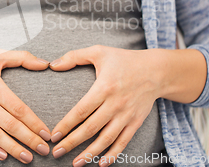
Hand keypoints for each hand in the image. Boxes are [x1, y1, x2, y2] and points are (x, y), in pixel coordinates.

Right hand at [0, 50, 51, 163]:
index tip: (47, 133)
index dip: (34, 123)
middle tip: (44, 150)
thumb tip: (44, 63)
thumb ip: (22, 58)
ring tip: (28, 157)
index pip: (18, 109)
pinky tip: (3, 156)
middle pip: (10, 125)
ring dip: (13, 149)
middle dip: (29, 139)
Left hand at [48, 45, 161, 166]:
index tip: (54, 135)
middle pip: (90, 128)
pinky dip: (112, 154)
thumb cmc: (124, 60)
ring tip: (75, 163)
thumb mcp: (99, 51)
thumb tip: (52, 65)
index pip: (81, 111)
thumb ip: (74, 56)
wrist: (156, 71)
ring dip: (90, 153)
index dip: (66, 125)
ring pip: (106, 139)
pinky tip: (101, 163)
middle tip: (57, 152)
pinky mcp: (135, 122)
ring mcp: (126, 115)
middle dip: (72, 143)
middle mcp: (115, 104)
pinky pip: (123, 142)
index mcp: (104, 87)